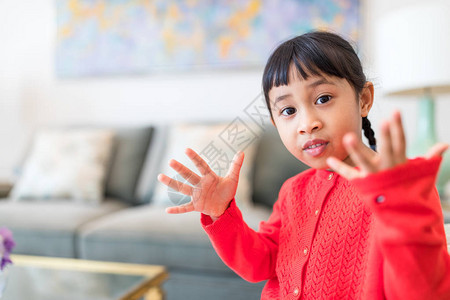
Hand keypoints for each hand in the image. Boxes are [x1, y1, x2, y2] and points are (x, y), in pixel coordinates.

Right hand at [157, 148, 243, 218]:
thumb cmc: (226, 191)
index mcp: (208, 177)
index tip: (186, 150)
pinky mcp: (196, 206)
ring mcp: (196, 195)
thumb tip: (241, 152)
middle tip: (171, 161)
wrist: (224, 207)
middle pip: (188, 175)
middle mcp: (200, 184)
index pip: (201, 165)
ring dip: (172, 184)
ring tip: (160, 176)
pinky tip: (167, 210)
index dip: (194, 158)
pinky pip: (185, 208)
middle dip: (180, 169)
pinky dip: (177, 210)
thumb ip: (235, 166)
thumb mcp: (233, 179)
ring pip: (183, 188)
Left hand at [326, 111, 447, 179]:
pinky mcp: (364, 185)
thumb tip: (445, 144)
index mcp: (401, 163)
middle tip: (382, 122)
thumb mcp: (418, 173)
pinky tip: (328, 161)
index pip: (401, 143)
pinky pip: (350, 176)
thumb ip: (428, 157)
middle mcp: (389, 169)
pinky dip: (340, 169)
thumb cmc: (407, 187)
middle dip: (385, 137)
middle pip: (386, 151)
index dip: (399, 128)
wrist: (401, 213)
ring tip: (347, 137)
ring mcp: (376, 178)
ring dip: (357, 151)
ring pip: (366, 163)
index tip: (395, 113)